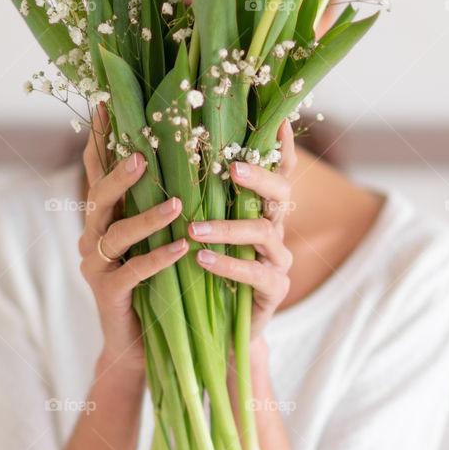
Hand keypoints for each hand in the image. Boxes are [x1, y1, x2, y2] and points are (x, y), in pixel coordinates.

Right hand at [78, 104, 187, 373]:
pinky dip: (157, 259)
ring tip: (178, 204)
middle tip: (142, 155)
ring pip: (117, 235)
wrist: (143, 345)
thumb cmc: (156, 284)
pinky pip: (134, 273)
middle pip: (98, 198)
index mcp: (102, 218)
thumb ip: (158, 201)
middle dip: (119, 175)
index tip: (104, 105)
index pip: (96, 172)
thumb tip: (186, 152)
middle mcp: (92, 238)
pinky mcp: (109, 295)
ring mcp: (97, 268)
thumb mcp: (155, 237)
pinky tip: (181, 250)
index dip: (98, 141)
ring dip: (147, 218)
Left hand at [187, 119, 295, 340]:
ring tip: (193, 229)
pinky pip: (257, 273)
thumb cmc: (203, 271)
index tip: (280, 120)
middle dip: (259, 177)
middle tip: (231, 169)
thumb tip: (166, 148)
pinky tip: (202, 260)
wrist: (217, 329)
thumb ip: (195, 195)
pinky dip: (229, 265)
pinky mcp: (274, 290)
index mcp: (259, 207)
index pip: (277, 169)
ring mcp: (278, 259)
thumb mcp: (199, 228)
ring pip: (265, 232)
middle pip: (282, 192)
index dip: (281, 146)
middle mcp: (275, 228)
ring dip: (228, 227)